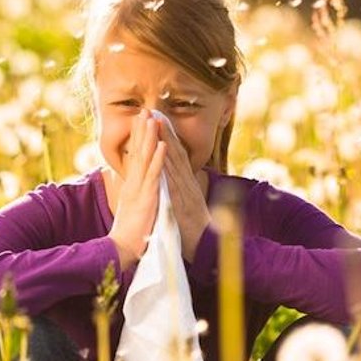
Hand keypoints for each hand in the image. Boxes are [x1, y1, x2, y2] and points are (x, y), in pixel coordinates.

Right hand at [107, 109, 166, 270]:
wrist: (122, 250)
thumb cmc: (130, 233)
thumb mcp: (133, 209)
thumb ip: (135, 196)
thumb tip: (135, 188)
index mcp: (132, 186)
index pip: (135, 157)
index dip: (138, 138)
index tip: (141, 121)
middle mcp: (134, 184)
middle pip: (138, 152)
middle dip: (141, 130)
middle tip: (144, 110)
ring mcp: (139, 190)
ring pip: (145, 158)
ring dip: (149, 137)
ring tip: (152, 118)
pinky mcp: (147, 198)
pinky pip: (154, 175)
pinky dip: (158, 159)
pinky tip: (162, 145)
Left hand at [157, 116, 211, 262]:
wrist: (206, 249)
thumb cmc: (194, 230)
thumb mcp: (186, 206)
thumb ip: (181, 191)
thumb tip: (175, 180)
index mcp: (186, 184)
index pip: (176, 156)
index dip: (167, 137)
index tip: (158, 119)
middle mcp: (187, 184)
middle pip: (175, 153)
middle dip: (165, 132)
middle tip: (155, 111)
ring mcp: (186, 192)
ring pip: (175, 163)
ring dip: (166, 143)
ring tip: (157, 124)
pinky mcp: (183, 204)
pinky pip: (174, 183)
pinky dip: (168, 168)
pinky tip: (162, 155)